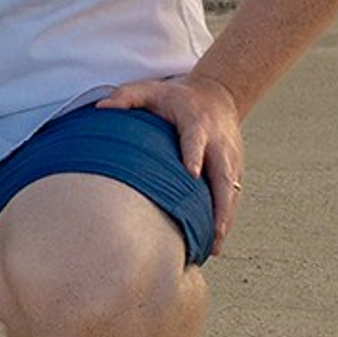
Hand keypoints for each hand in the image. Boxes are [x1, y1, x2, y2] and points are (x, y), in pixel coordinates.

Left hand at [98, 73, 246, 253]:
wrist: (218, 95)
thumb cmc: (175, 97)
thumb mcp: (151, 89)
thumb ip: (127, 96)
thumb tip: (101, 108)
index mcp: (197, 121)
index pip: (195, 139)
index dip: (194, 155)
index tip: (192, 174)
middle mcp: (218, 142)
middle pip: (223, 173)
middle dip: (219, 201)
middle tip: (213, 230)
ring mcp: (230, 157)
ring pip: (231, 190)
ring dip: (225, 218)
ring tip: (214, 247)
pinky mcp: (236, 169)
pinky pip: (233, 196)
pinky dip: (226, 217)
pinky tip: (216, 241)